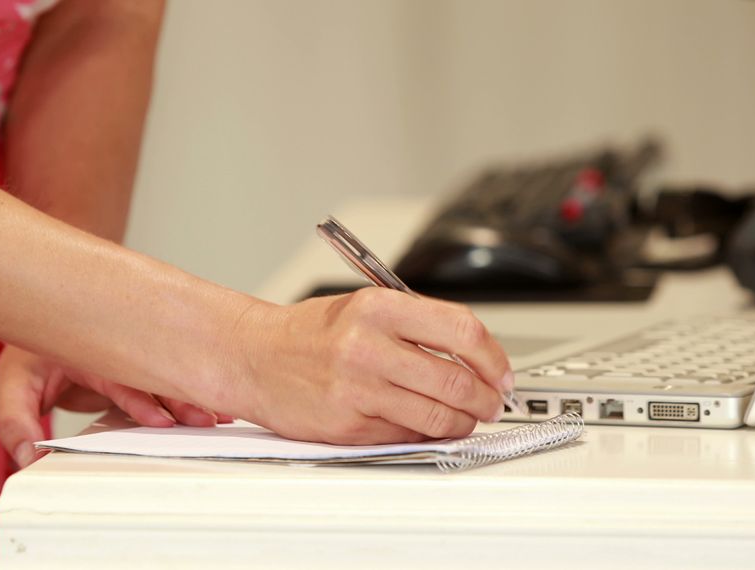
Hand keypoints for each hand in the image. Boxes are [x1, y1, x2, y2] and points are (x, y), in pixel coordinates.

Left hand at [0, 345, 231, 467]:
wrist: (42, 337)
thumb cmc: (29, 358)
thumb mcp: (13, 385)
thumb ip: (16, 422)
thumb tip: (28, 456)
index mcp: (89, 353)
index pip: (120, 379)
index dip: (141, 401)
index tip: (162, 421)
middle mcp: (116, 357)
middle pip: (154, 378)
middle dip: (181, 399)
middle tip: (207, 419)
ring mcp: (130, 366)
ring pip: (165, 383)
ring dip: (190, 400)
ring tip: (217, 417)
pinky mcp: (138, 377)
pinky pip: (164, 388)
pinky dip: (186, 399)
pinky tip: (209, 409)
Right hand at [233, 288, 512, 444]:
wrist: (253, 357)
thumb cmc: (310, 334)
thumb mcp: (365, 308)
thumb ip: (418, 327)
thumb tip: (476, 358)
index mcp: (380, 307)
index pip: (461, 331)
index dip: (494, 357)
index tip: (502, 372)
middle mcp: (368, 345)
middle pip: (456, 380)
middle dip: (485, 399)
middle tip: (492, 403)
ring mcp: (357, 387)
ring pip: (437, 415)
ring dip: (462, 423)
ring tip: (466, 419)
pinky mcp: (347, 423)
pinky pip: (406, 434)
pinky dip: (425, 433)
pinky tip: (426, 425)